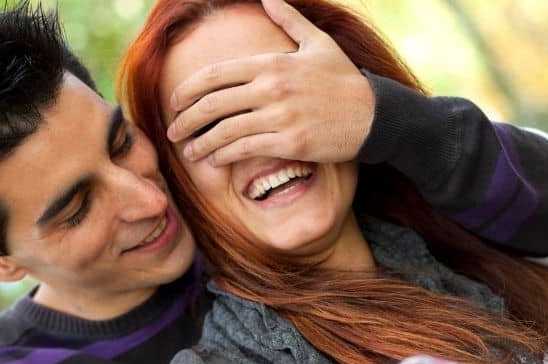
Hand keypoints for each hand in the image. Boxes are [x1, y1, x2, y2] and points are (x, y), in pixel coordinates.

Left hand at [166, 0, 374, 165]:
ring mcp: (280, 116)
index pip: (215, 75)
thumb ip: (289, 19)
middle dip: (186, 119)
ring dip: (201, 144)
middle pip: (212, 104)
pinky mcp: (289, 142)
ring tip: (189, 152)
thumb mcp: (318, 42)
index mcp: (272, 62)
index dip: (188, 90)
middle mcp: (271, 88)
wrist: (374, 114)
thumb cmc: (344, 79)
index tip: (175, 102)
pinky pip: (245, 149)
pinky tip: (215, 160)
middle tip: (173, 130)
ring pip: (225, 131)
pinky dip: (224, 155)